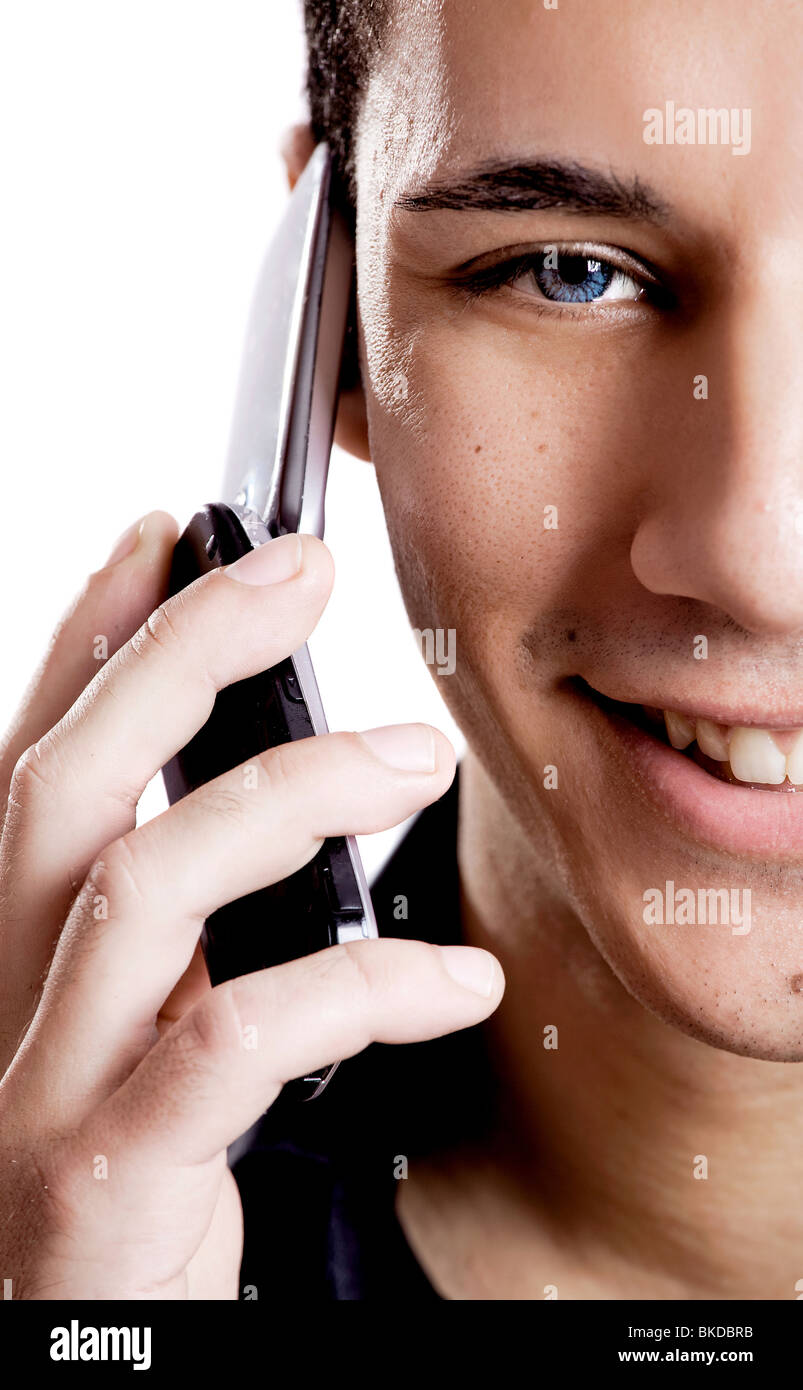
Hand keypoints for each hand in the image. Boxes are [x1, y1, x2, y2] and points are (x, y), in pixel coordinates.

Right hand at [0, 513, 503, 1298]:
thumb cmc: (134, 1152)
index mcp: (13, 934)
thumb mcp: (146, 1006)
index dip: (91, 626)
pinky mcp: (108, 1170)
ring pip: (144, 885)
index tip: (169, 529)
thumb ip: (185, 899)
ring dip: (288, 797)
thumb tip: (270, 771)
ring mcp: (44, 1077)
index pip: (36, 745)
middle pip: (66, 783)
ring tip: (415, 759)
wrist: (81, 1337)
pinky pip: (235, 1042)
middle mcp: (4, 985)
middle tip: (299, 577)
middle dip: (182, 656)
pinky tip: (456, 979)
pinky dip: (358, 988)